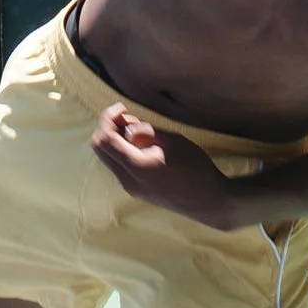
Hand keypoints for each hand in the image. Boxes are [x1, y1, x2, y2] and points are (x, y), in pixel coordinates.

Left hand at [90, 102, 243, 227]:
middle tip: (125, 115)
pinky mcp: (136, 190)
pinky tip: (139, 143)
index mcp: (136, 166)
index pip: (105, 139)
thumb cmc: (195, 168)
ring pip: (107, 158)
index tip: (121, 107)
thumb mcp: (173, 141)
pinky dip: (120, 150)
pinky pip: (118, 166)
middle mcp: (127, 180)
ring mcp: (130, 187)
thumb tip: (126, 127)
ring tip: (135, 128)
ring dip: (113, 139)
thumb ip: (146, 131)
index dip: (107, 118)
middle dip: (107, 127)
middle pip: (99, 149)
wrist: (208, 200)